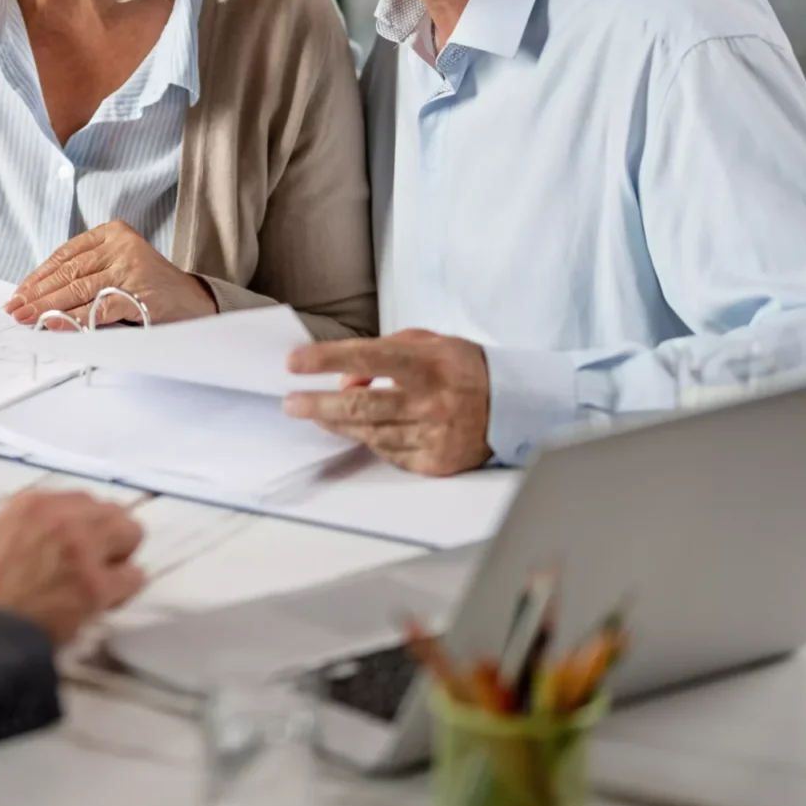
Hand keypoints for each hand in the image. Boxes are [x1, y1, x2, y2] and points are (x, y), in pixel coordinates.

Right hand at [0, 490, 145, 645]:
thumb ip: (36, 526)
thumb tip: (72, 530)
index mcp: (31, 504)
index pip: (83, 500)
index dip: (86, 526)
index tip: (79, 545)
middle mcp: (59, 518)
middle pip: (112, 510)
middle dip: (109, 536)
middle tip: (95, 563)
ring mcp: (80, 550)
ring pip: (131, 533)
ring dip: (119, 558)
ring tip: (98, 583)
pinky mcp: (95, 587)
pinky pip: (135, 577)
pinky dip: (123, 591)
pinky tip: (101, 604)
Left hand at [5, 221, 217, 326]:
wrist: (193, 301)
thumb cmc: (148, 287)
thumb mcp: (117, 267)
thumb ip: (85, 274)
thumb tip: (37, 296)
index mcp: (112, 232)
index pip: (65, 255)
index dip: (39, 276)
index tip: (19, 293)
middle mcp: (121, 245)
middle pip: (69, 272)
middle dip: (37, 294)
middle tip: (15, 310)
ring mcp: (131, 267)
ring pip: (79, 289)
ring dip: (48, 307)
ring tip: (28, 319)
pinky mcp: (139, 291)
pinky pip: (98, 307)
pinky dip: (74, 319)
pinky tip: (55, 325)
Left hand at [283, 330, 493, 476]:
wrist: (515, 407)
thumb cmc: (463, 368)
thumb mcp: (426, 344)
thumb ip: (382, 352)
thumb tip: (345, 378)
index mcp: (427, 364)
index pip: (366, 357)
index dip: (326, 360)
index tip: (293, 362)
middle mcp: (430, 401)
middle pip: (360, 407)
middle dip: (318, 405)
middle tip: (290, 403)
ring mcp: (433, 435)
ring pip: (368, 434)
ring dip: (336, 425)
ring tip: (316, 415)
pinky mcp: (435, 462)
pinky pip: (387, 453)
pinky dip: (371, 440)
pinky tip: (361, 431)